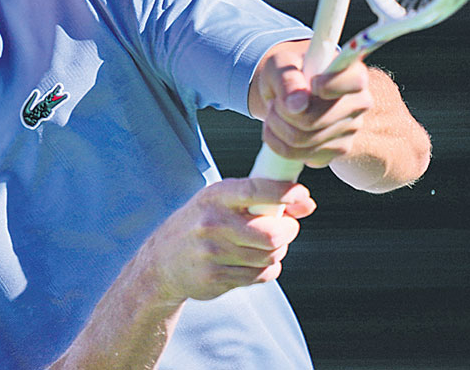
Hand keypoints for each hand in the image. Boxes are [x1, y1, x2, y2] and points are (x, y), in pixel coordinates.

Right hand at [136, 178, 315, 303]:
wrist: (161, 261)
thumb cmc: (200, 224)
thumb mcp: (220, 201)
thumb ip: (261, 198)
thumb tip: (307, 203)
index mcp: (214, 196)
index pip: (255, 191)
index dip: (283, 193)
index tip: (302, 195)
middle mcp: (212, 223)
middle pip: (270, 234)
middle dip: (288, 231)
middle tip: (288, 228)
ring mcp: (213, 253)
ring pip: (269, 257)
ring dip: (277, 252)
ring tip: (267, 245)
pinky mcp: (216, 278)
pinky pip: (260, 276)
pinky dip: (267, 269)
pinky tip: (254, 262)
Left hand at [248, 39, 373, 168]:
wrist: (286, 93)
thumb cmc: (287, 73)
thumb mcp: (280, 65)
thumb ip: (287, 79)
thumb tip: (296, 105)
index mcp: (352, 73)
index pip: (354, 82)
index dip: (329, 85)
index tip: (311, 83)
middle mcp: (358, 102)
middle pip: (315, 119)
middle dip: (282, 112)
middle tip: (275, 101)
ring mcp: (351, 129)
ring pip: (304, 141)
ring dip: (277, 127)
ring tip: (275, 113)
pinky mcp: (339, 149)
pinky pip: (304, 156)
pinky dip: (281, 144)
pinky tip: (281, 129)